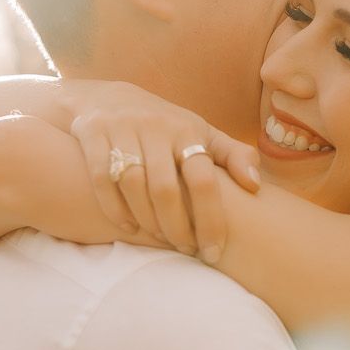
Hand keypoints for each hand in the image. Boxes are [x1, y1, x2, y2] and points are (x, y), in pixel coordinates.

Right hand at [64, 82, 260, 263]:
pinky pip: (101, 178)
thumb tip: (256, 186)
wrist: (107, 98)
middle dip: (176, 227)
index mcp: (188, 130)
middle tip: (185, 250)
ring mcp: (122, 129)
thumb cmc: (165, 126)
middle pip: (166, 189)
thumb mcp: (201, 133)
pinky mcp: (93, 134)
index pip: (203, 180)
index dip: (210, 219)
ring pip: (133, 185)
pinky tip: (128, 227)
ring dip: (147, 221)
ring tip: (160, 240)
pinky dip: (114, 208)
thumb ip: (233, 156)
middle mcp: (156, 128)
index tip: (214, 251)